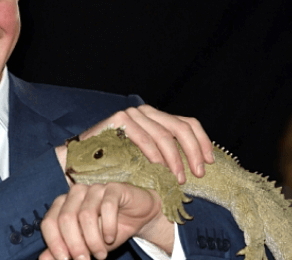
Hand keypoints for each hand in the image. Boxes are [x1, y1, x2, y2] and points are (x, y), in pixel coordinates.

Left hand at [39, 182, 173, 259]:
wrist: (137, 217)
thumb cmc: (107, 230)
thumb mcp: (85, 245)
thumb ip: (64, 250)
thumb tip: (42, 259)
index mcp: (63, 204)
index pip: (49, 222)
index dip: (54, 243)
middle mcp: (76, 193)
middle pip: (66, 219)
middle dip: (75, 244)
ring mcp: (94, 188)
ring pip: (86, 214)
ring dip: (94, 240)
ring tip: (101, 254)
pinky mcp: (114, 188)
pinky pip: (107, 206)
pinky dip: (109, 227)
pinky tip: (111, 237)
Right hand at [56, 105, 213, 183]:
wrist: (81, 160)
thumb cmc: (117, 162)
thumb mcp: (148, 157)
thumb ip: (168, 154)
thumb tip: (199, 165)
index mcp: (157, 117)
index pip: (188, 122)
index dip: (202, 142)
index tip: (210, 162)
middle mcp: (146, 111)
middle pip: (180, 127)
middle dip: (193, 152)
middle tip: (197, 174)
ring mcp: (132, 113)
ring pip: (164, 135)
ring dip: (175, 160)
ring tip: (179, 179)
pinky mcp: (119, 119)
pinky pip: (143, 137)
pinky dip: (154, 155)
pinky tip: (159, 169)